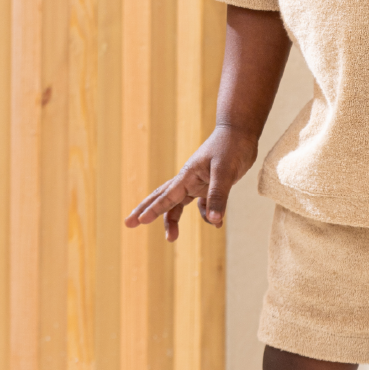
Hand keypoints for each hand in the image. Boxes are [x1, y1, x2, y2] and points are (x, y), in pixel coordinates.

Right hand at [125, 124, 259, 240]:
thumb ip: (218, 196)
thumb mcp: (225, 172)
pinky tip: (216, 223)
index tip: (138, 221)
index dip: (154, 210)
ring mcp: (198, 182)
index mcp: (187, 176)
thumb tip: (215, 222)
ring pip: (179, 203)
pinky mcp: (210, 184)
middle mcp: (189, 180)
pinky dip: (207, 214)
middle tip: (129, 224)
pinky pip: (202, 204)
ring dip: (173, 219)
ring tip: (171, 238)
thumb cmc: (231, 147)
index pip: (167, 196)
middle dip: (147, 211)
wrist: (240, 132)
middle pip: (162, 198)